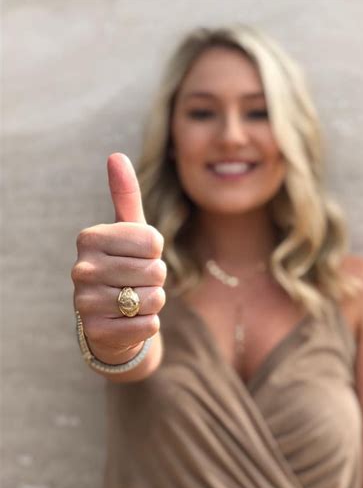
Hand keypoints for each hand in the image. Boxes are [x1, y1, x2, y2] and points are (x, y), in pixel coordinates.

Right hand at [71, 153, 165, 362]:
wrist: (110, 318)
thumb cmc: (124, 268)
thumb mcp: (127, 232)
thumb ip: (125, 195)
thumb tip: (116, 155)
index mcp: (89, 238)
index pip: (153, 241)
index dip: (155, 252)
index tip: (137, 257)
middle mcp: (81, 269)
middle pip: (156, 271)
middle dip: (155, 279)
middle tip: (136, 282)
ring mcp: (86, 302)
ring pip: (153, 298)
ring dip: (153, 302)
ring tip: (133, 301)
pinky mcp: (98, 332)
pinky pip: (149, 325)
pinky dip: (148, 324)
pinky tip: (130, 320)